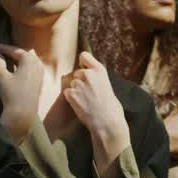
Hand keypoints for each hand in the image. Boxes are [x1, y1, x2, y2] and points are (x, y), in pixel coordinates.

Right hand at [0, 43, 42, 142]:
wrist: (22, 113)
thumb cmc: (12, 93)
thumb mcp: (2, 77)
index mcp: (29, 60)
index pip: (14, 50)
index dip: (1, 47)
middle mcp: (38, 64)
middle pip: (22, 54)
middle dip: (10, 52)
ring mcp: (40, 73)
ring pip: (28, 61)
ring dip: (17, 59)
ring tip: (6, 58)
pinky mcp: (39, 82)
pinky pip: (31, 68)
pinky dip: (22, 66)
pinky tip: (16, 69)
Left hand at [63, 52, 130, 172]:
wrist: (107, 122)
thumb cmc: (110, 107)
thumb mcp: (107, 85)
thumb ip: (96, 77)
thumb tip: (84, 74)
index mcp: (99, 70)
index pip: (84, 55)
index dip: (83, 63)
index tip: (84, 70)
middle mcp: (88, 74)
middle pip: (76, 72)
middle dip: (80, 81)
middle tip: (88, 94)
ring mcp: (78, 84)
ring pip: (71, 83)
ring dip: (75, 91)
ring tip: (86, 101)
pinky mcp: (71, 94)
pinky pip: (66, 92)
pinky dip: (71, 99)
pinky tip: (81, 105)